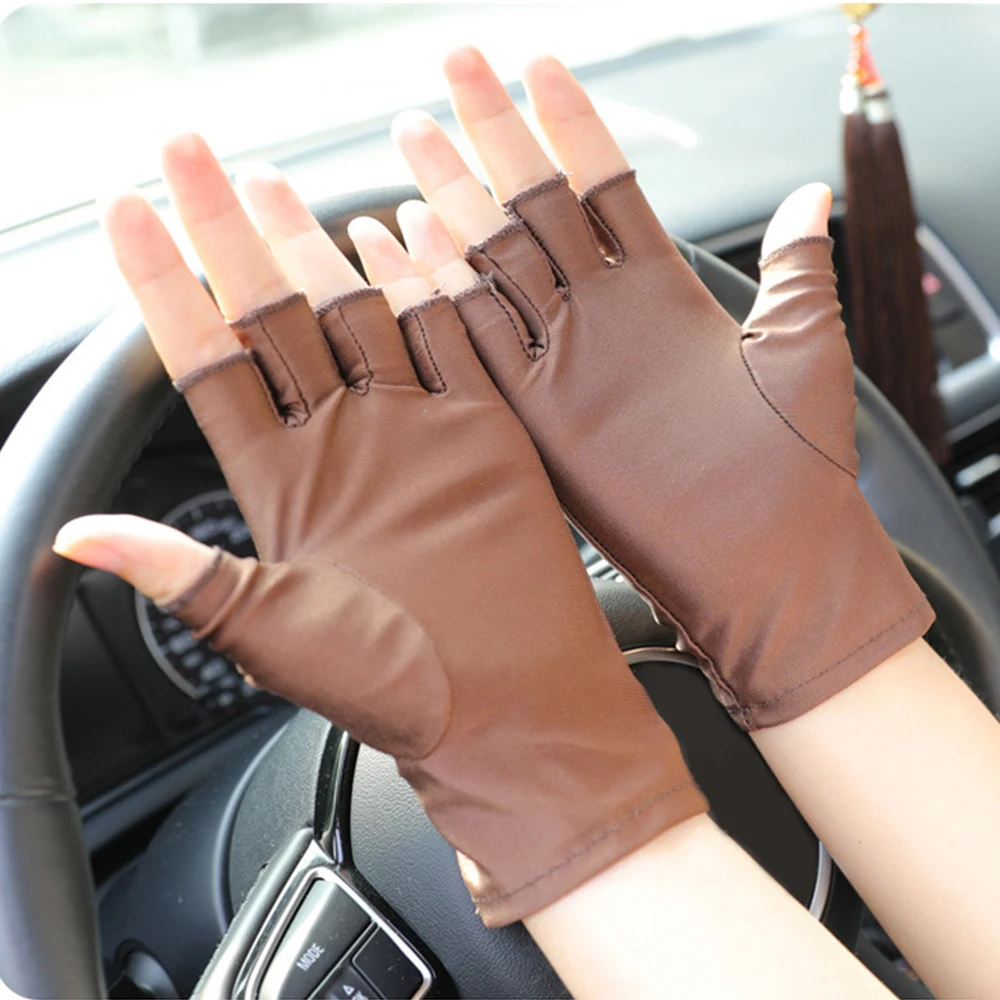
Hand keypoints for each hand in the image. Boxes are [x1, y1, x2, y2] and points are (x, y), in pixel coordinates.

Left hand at [54, 135, 705, 924]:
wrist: (511, 702)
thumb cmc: (395, 686)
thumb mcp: (269, 631)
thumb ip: (184, 571)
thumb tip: (78, 538)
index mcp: (279, 486)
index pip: (206, 364)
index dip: (163, 291)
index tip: (130, 220)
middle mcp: (339, 446)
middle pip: (272, 317)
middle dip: (228, 238)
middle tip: (192, 160)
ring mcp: (410, 430)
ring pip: (353, 316)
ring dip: (311, 248)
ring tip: (274, 185)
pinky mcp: (480, 430)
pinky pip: (446, 338)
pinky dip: (420, 284)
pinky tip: (391, 235)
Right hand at [389, 48, 932, 729]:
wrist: (767, 567)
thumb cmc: (799, 468)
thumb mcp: (806, 348)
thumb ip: (797, 264)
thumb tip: (810, 195)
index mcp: (663, 297)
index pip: (604, 185)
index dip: (572, 124)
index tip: (538, 64)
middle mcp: (604, 323)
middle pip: (536, 209)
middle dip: (494, 138)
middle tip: (452, 73)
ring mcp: (565, 365)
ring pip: (497, 264)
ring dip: (452, 200)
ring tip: (409, 136)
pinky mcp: (539, 416)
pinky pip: (478, 339)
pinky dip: (438, 290)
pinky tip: (400, 241)